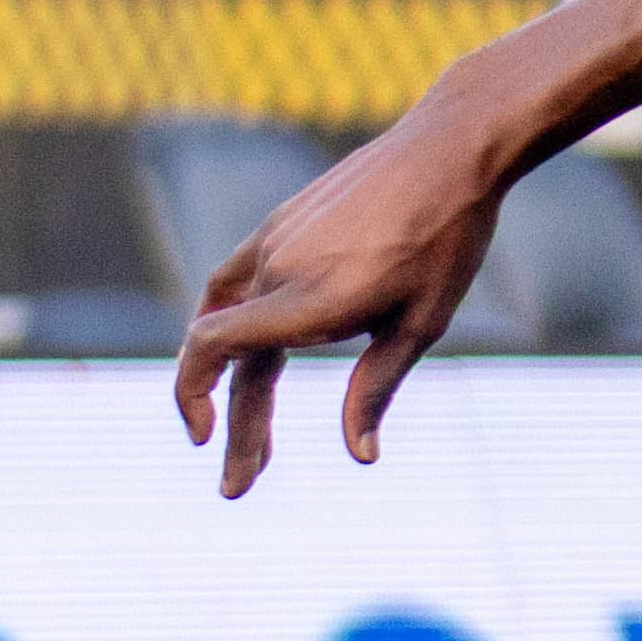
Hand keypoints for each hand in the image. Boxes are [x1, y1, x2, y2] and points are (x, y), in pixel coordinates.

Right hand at [168, 106, 508, 496]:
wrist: (447, 154)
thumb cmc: (446, 243)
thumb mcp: (421, 324)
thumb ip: (376, 387)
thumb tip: (360, 455)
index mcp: (309, 296)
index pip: (214, 346)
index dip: (194, 395)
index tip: (205, 441)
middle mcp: (277, 267)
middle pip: (229, 355)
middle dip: (230, 424)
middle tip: (239, 486)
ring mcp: (272, 240)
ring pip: (229, 320)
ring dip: (232, 380)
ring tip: (244, 433)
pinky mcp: (279, 223)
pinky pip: (235, 281)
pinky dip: (230, 326)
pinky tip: (243, 358)